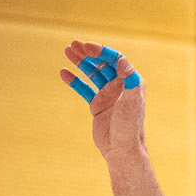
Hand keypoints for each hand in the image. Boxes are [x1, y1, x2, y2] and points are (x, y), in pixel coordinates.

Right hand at [59, 40, 143, 162]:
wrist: (121, 150)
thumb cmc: (129, 127)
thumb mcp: (132, 103)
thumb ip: (130, 81)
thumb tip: (123, 61)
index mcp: (130, 81)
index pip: (115, 59)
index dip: (101, 51)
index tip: (87, 48)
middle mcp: (119, 85)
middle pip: (102, 63)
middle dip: (88, 53)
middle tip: (73, 45)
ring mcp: (107, 94)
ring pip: (92, 73)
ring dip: (80, 62)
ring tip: (67, 51)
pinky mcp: (97, 105)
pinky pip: (84, 89)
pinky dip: (74, 81)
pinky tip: (63, 72)